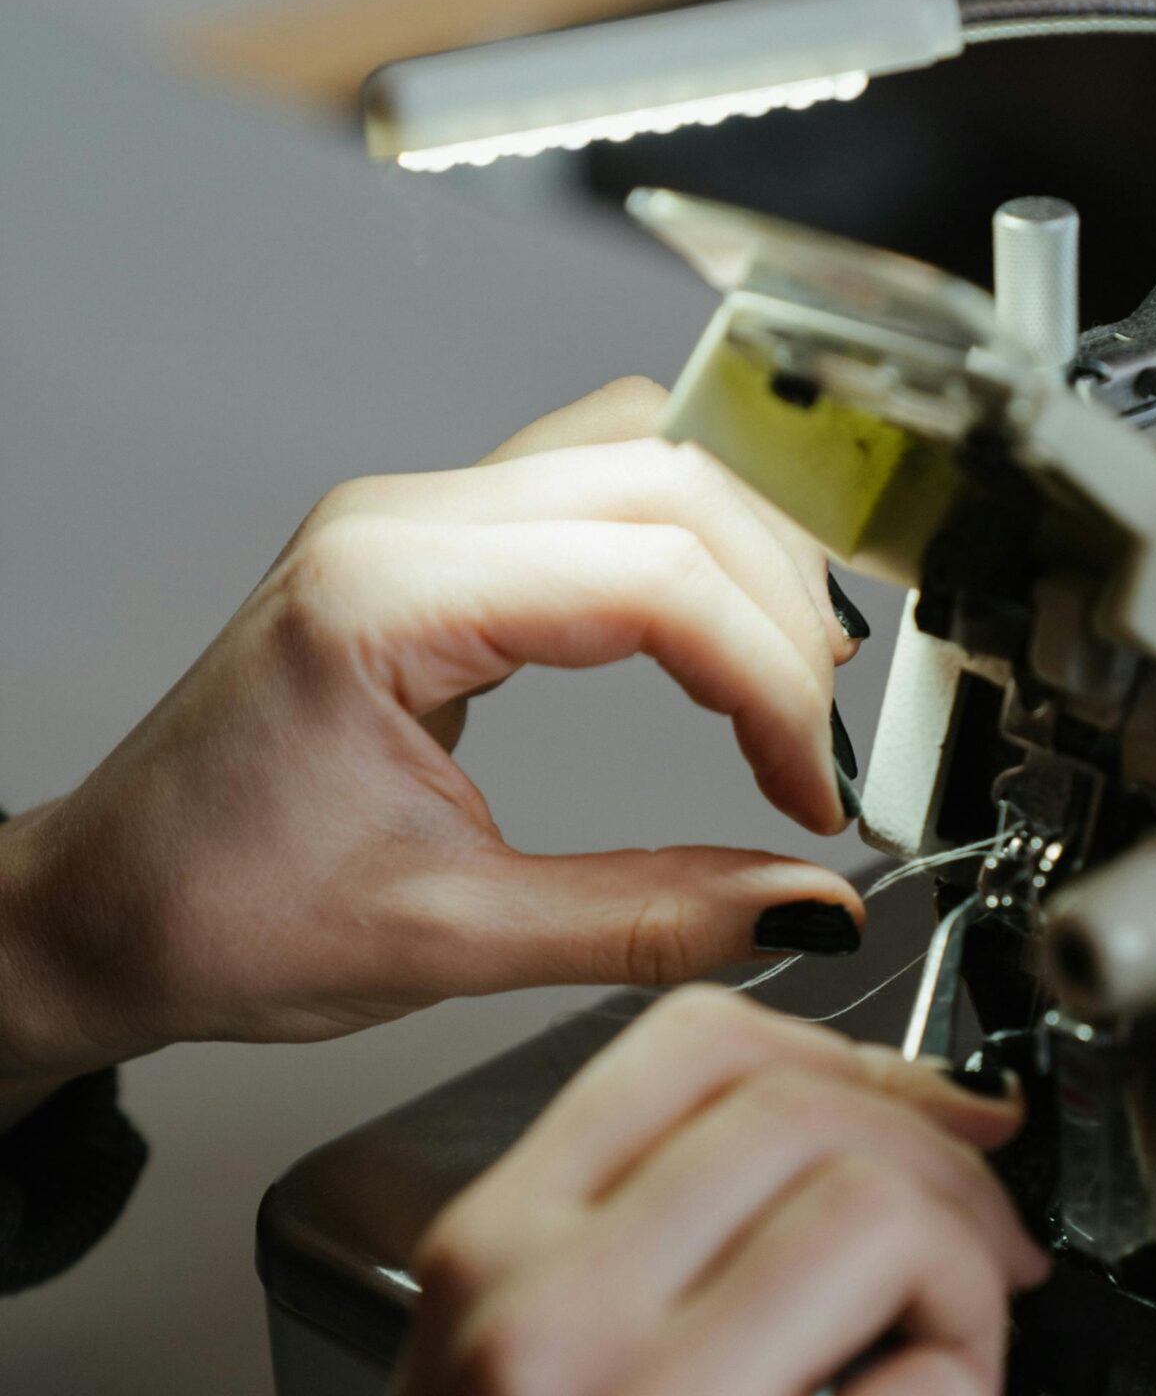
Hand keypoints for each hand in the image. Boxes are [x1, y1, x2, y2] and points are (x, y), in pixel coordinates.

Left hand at [0, 379, 863, 1090]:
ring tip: (793, 681)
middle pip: (665, 481)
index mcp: (383, 599)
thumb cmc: (214, 915)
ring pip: (639, 454)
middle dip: (777, 610)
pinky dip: (685, 545)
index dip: (766, 685)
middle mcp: (398, 522)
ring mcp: (411, 518)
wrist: (101, 908)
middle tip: (814, 746)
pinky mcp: (428, 543)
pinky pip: (593, 482)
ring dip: (743, 555)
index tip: (811, 794)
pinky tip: (719, 629)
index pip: (649, 578)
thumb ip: (647, 918)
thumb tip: (805, 909)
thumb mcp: (448, 941)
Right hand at [219, 988, 1045, 1395]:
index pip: (695, 1045)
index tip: (929, 1109)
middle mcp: (554, 1327)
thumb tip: (852, 1136)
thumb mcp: (488, 1367)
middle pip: (813, 1118)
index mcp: (490, 1257)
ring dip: (968, 1289)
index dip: (857, 1056)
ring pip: (887, 1231)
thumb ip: (633, 1235)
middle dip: (943, 1169)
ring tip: (942, 1367)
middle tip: (977, 1250)